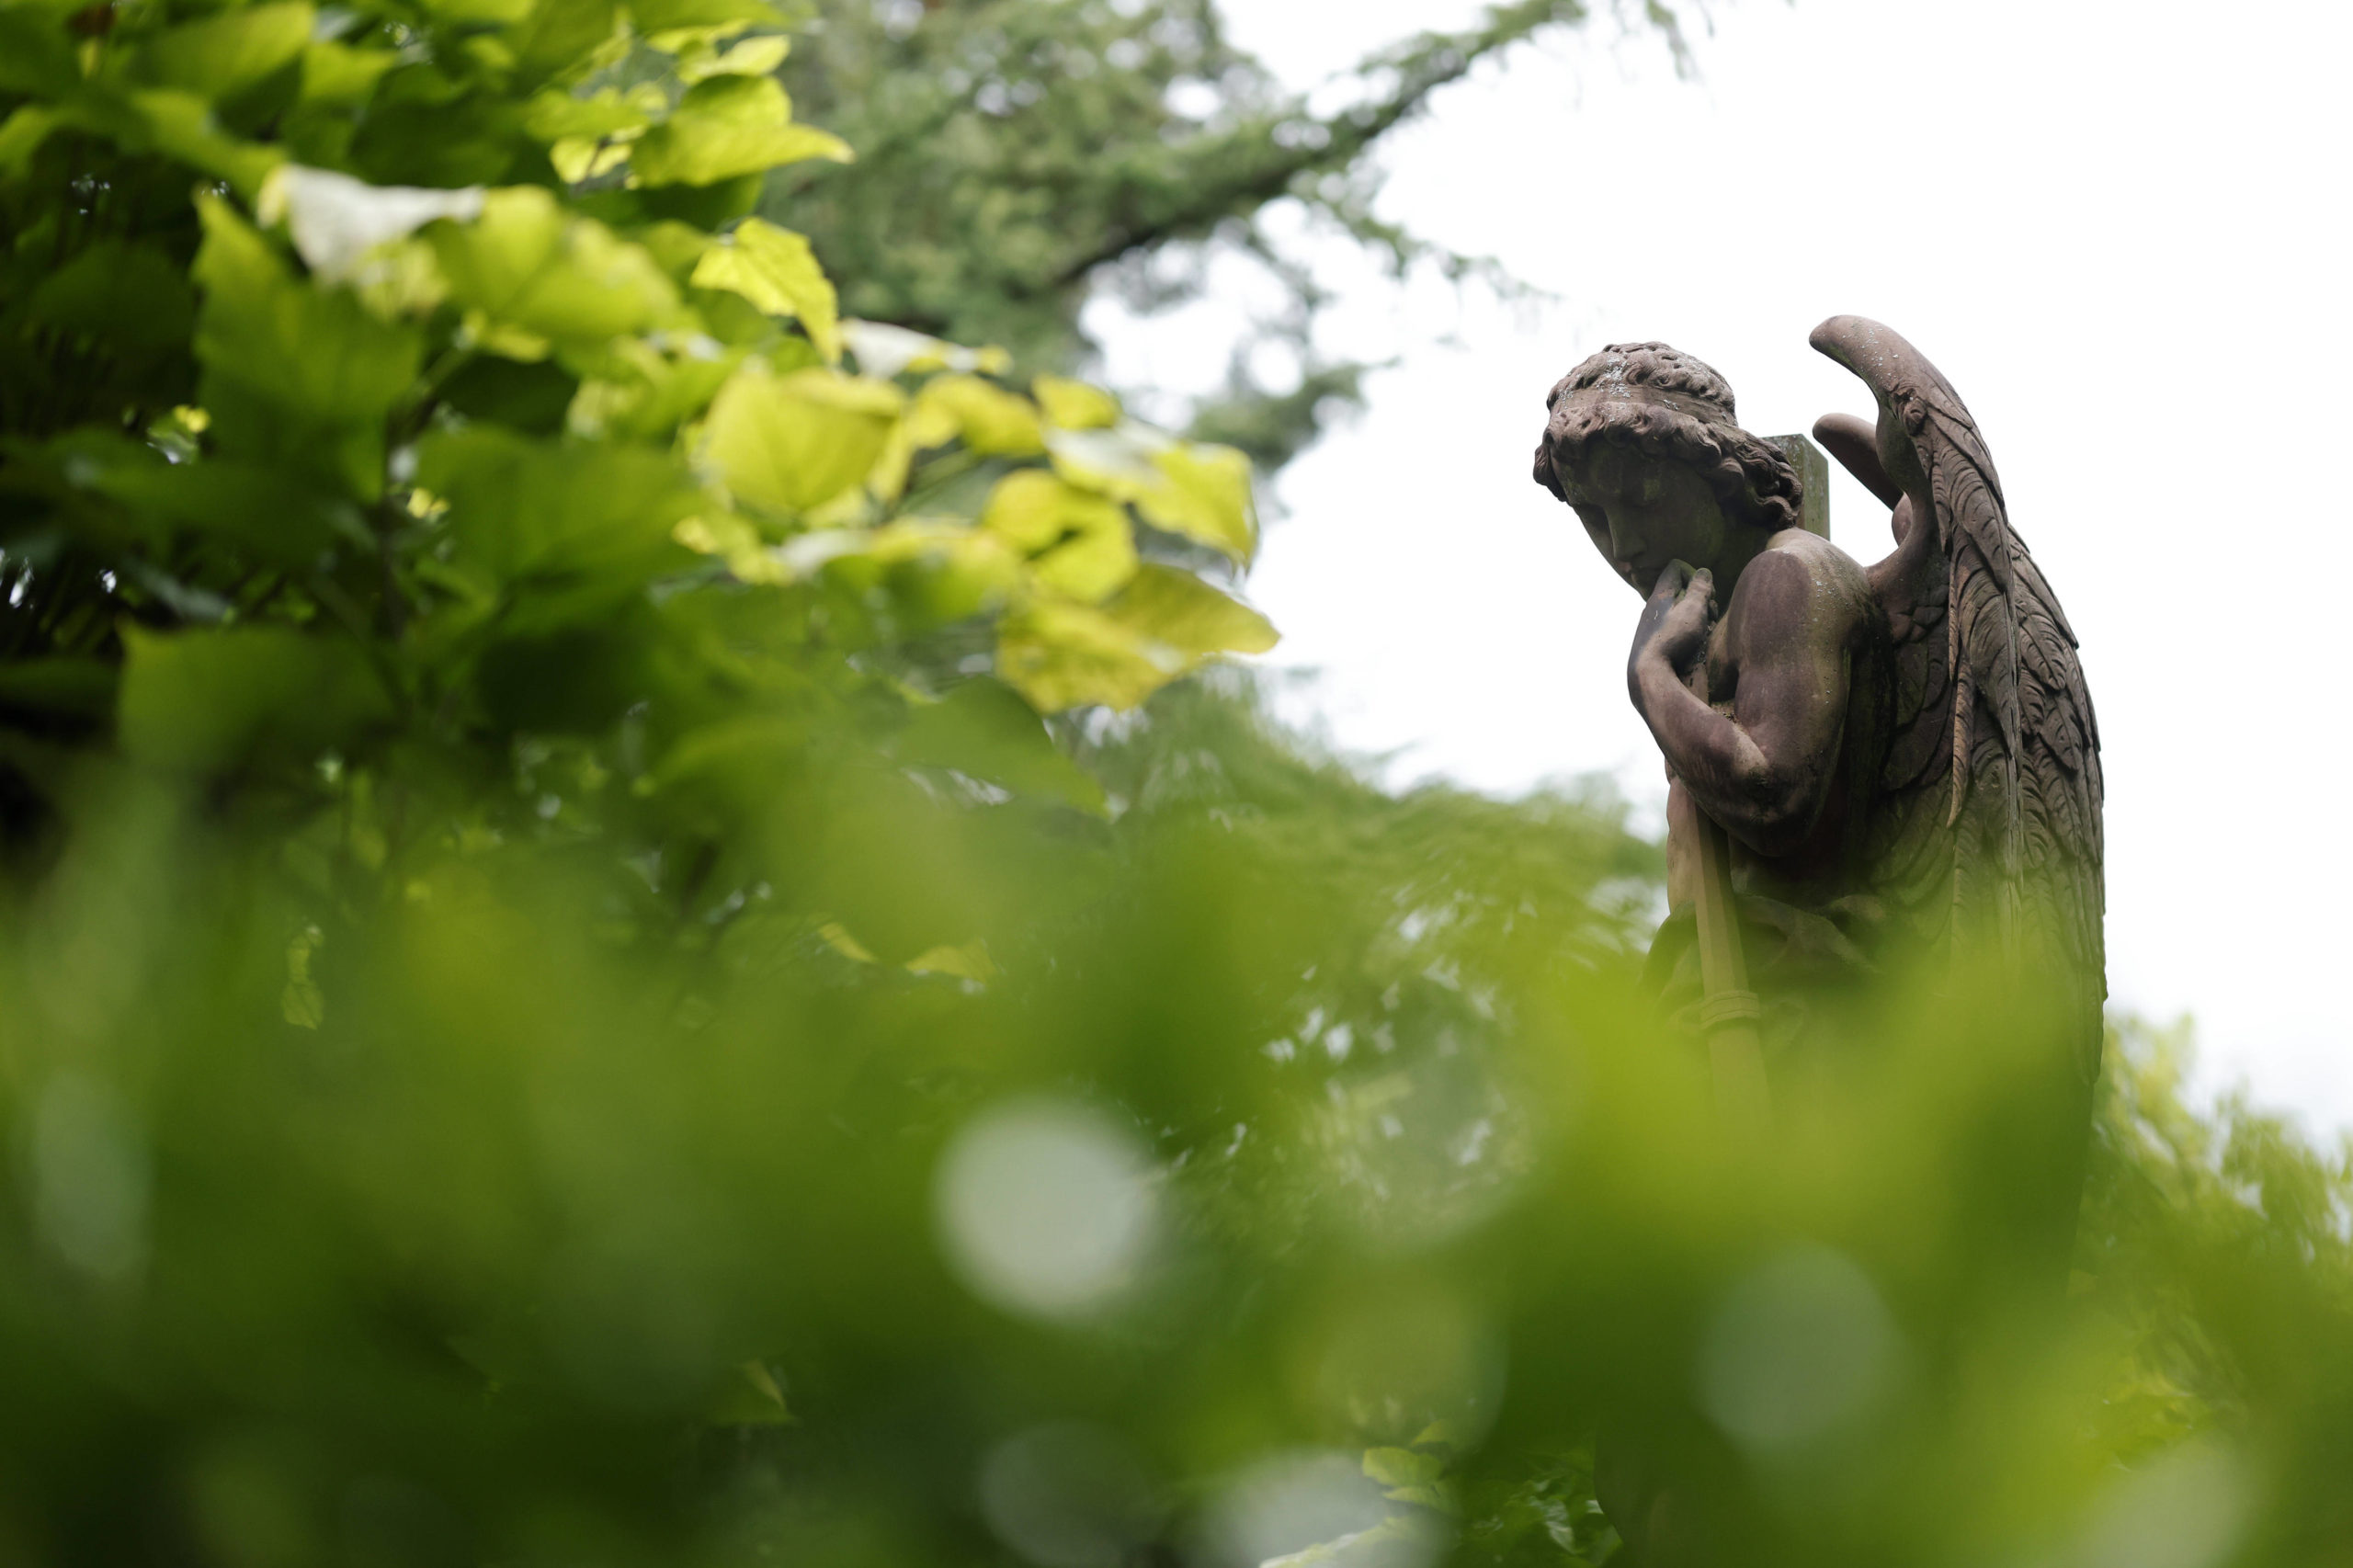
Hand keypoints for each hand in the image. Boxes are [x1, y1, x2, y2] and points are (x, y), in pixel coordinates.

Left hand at [1629, 561, 1714, 689]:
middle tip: (1710, 614)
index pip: (1675, 567)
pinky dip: (1687, 631)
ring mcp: (1651, 625)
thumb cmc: (1673, 639)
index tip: (1705, 592)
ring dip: (1697, 616)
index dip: (1694, 574)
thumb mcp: (1693, 609)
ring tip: (1707, 629)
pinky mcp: (1653, 642)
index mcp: (1660, 594)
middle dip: (1700, 598)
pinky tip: (1695, 643)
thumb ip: (1700, 589)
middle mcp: (1653, 607)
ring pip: (1679, 610)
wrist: (1649, 673)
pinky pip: (1674, 628)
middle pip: (1680, 590)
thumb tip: (1703, 572)